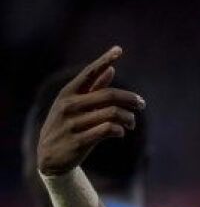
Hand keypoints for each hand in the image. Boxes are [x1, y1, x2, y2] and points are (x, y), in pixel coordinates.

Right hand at [37, 46, 145, 174]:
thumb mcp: (75, 105)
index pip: (89, 73)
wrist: (50, 157)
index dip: (104, 60)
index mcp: (68, 93)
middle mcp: (69, 105)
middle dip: (131, 99)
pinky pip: (108, 130)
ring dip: (128, 118)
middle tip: (142, 104)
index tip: (119, 50)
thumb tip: (111, 69)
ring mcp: (72, 123)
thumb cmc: (68, 125)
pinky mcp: (79, 141)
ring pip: (112, 114)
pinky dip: (120, 130)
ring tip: (131, 122)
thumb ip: (93, 88)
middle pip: (109, 96)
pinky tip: (121, 132)